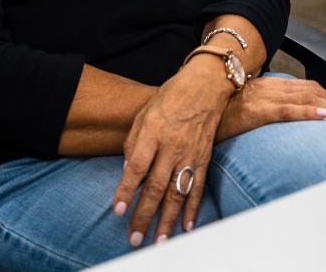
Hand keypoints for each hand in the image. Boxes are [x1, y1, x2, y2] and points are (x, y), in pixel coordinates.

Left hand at [110, 57, 232, 244]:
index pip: (137, 167)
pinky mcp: (205, 158)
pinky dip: (192, 208)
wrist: (207, 84)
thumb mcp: (145, 112)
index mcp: (154, 131)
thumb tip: (129, 170)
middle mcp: (173, 145)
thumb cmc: (171, 95)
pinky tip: (186, 225)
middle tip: (134, 237)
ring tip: (160, 240)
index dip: (126, 190)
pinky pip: (198, 187)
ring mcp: (191, 154)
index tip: (118, 210)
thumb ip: (134, 142)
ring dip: (168, 220)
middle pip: (156, 187)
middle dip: (144, 215)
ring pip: (178, 193)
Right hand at [216, 75, 325, 142]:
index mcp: (268, 86)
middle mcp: (269, 87)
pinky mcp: (256, 111)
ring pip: (305, 99)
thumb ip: (261, 107)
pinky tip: (323, 118)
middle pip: (311, 92)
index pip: (306, 88)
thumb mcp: (243, 107)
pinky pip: (286, 110)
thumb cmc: (216, 112)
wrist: (194, 109)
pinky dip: (308, 113)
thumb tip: (276, 118)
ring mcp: (263, 97)